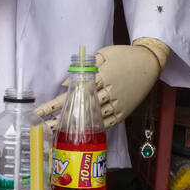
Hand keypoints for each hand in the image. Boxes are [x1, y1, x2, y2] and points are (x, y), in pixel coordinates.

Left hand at [35, 40, 168, 130]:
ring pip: (91, 118)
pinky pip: (107, 123)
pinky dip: (94, 128)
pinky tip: (81, 135)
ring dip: (74, 127)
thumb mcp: (103, 55)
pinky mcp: (124, 111)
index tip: (40, 111)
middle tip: (43, 128)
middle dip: (60, 119)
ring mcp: (116, 103)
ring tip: (58, 134)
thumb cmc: (124, 55)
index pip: (71, 94)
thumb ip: (83, 69)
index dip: (55, 104)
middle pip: (78, 109)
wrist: (149, 62)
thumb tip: (65, 83)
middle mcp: (107, 92)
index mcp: (100, 77)